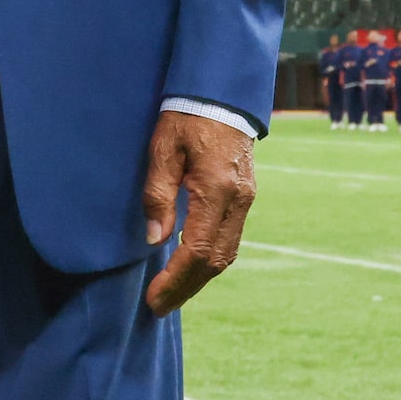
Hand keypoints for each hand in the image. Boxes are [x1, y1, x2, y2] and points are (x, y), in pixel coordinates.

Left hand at [141, 110, 255, 316]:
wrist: (222, 93)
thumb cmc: (187, 115)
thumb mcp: (163, 149)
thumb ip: (158, 194)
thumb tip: (155, 240)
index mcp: (216, 189)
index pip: (198, 250)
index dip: (175, 279)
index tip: (155, 298)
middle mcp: (238, 200)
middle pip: (216, 261)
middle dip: (187, 288)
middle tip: (160, 306)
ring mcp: (246, 199)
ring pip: (227, 253)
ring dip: (200, 278)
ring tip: (172, 292)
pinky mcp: (245, 196)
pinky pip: (230, 238)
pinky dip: (210, 259)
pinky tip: (190, 265)